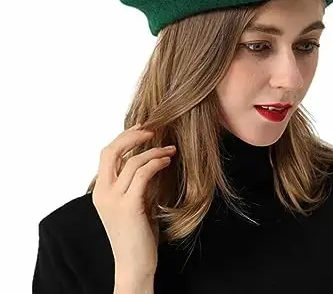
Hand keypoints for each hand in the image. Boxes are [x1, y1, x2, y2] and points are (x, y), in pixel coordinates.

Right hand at [91, 123, 175, 279]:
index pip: (107, 153)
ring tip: (170, 150)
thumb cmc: (137, 234)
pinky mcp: (129, 206)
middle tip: (153, 129)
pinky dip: (156, 163)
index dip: (124, 137)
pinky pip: (143, 174)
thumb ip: (135, 181)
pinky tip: (167, 162)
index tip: (143, 129)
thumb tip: (150, 156)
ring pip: (132, 161)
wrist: (134, 265)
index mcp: (100, 191)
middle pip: (111, 151)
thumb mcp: (134, 201)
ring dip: (154, 151)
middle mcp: (102, 193)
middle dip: (133, 136)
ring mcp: (114, 199)